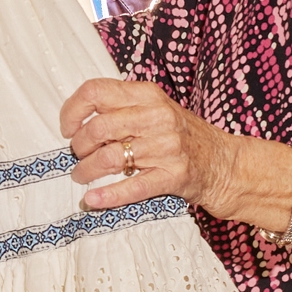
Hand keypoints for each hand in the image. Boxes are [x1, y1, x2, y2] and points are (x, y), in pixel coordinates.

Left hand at [60, 78, 210, 209]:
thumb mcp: (156, 108)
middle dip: (79, 145)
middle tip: (78, 154)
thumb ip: (122, 107)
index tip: (67, 127)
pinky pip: (132, 187)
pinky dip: (108, 196)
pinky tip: (93, 200)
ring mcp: (166, 148)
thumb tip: (78, 119)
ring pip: (109, 157)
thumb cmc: (182, 135)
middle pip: (98, 127)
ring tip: (82, 175)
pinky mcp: (172, 176)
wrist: (224, 163)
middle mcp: (157, 117)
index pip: (96, 91)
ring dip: (86, 170)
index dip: (72, 110)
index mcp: (148, 95)